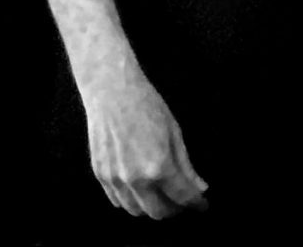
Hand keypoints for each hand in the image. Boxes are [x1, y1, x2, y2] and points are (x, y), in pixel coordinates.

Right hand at [82, 61, 207, 219]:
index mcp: (158, 167)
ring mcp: (115, 179)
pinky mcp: (100, 175)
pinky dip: (131, 200)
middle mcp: (136, 180)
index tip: (202, 204)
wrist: (112, 90)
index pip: (182, 197)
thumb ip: (186, 165)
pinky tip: (139, 188)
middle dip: (175, 209)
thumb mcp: (174, 131)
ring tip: (161, 193)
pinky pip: (117, 200)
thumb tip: (199, 188)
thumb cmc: (146, 104)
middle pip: (159, 212)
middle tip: (182, 198)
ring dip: (152, 207)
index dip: (196, 203)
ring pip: (136, 211)